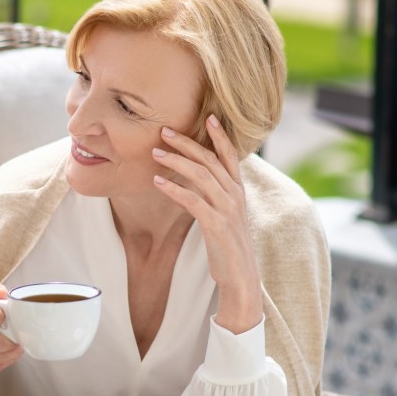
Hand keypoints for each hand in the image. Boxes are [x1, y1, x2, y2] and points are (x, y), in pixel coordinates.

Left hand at [151, 115, 263, 332]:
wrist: (241, 278)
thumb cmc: (228, 247)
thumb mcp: (225, 216)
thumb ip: (216, 196)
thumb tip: (197, 179)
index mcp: (238, 192)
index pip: (231, 157)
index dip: (220, 136)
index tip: (209, 117)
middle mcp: (235, 197)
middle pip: (210, 160)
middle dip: (187, 143)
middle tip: (164, 131)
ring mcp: (227, 210)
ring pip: (201, 176)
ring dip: (176, 162)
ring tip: (156, 153)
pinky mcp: (216, 225)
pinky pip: (193, 201)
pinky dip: (174, 189)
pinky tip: (157, 182)